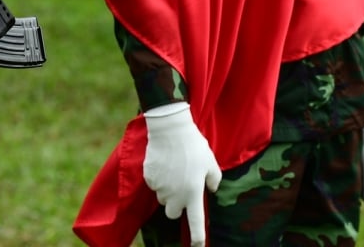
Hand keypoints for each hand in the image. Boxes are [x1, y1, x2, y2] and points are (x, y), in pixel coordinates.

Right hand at [143, 102, 221, 246]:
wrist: (170, 129)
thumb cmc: (194, 145)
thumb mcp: (211, 162)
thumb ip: (213, 180)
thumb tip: (210, 189)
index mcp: (193, 192)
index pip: (196, 222)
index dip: (198, 237)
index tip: (199, 246)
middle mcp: (175, 195)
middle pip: (173, 213)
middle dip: (177, 206)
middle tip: (183, 188)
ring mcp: (160, 188)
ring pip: (163, 199)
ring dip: (169, 191)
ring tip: (175, 169)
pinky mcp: (149, 179)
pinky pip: (154, 186)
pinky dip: (159, 179)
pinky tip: (165, 164)